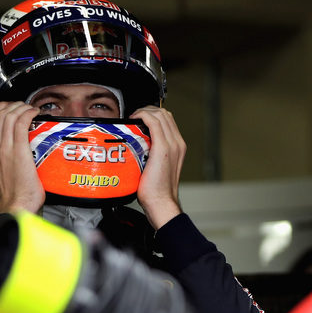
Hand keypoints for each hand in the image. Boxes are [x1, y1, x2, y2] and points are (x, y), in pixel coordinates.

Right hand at [0, 102, 44, 213]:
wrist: (16, 206)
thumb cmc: (7, 198)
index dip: (2, 111)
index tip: (13, 110)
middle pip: (0, 116)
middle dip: (13, 106)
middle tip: (24, 106)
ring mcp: (6, 148)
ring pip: (9, 117)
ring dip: (21, 108)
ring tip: (30, 108)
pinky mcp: (19, 150)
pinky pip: (20, 124)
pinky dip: (27, 114)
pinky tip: (33, 112)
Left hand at [131, 106, 185, 228]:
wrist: (161, 202)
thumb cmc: (156, 191)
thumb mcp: (156, 168)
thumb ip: (150, 156)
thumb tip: (135, 150)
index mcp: (178, 147)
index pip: (168, 120)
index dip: (152, 114)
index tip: (139, 119)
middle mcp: (178, 143)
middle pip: (164, 114)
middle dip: (148, 110)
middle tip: (134, 117)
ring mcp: (172, 144)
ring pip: (160, 114)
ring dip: (144, 111)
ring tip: (133, 118)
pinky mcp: (162, 147)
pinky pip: (153, 122)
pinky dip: (142, 116)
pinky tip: (133, 120)